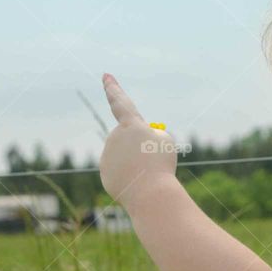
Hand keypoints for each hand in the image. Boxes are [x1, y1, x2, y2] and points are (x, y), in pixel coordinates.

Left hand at [98, 72, 177, 210]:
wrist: (150, 194)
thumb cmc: (161, 165)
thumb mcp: (166, 143)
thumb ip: (150, 137)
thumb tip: (134, 146)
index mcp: (130, 125)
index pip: (120, 102)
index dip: (113, 88)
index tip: (105, 75)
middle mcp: (115, 137)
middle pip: (130, 140)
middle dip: (141, 149)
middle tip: (153, 161)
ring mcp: (107, 156)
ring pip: (125, 158)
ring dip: (137, 164)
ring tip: (146, 173)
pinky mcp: (105, 174)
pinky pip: (120, 173)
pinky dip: (130, 178)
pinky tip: (137, 184)